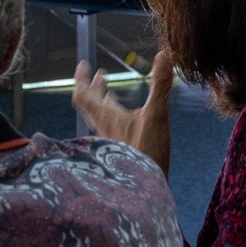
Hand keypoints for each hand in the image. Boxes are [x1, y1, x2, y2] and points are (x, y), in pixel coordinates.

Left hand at [72, 50, 173, 176]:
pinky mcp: (119, 151)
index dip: (80, 78)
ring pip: (100, 117)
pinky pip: (110, 128)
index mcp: (106, 117)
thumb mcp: (156, 115)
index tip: (83, 64)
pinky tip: (127, 119)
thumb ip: (161, 85)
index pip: (82, 94)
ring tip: (111, 91)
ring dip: (104, 101)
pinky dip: (115, 116)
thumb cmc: (148, 153)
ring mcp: (110, 141)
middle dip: (94, 87)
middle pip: (90, 105)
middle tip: (101, 74)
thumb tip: (164, 54)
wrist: (144, 192)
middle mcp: (103, 129)